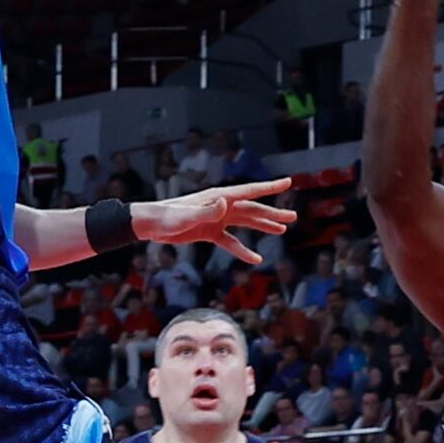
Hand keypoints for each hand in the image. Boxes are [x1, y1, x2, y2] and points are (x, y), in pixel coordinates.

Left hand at [132, 180, 295, 265]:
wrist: (150, 225)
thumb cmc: (166, 218)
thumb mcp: (186, 216)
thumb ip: (206, 211)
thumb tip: (224, 203)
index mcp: (219, 198)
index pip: (250, 191)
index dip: (270, 187)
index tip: (288, 183)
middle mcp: (221, 206)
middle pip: (253, 209)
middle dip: (273, 213)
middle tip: (293, 217)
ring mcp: (216, 219)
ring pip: (246, 223)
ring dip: (263, 227)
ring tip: (283, 230)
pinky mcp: (209, 232)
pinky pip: (231, 242)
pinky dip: (243, 250)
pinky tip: (256, 259)